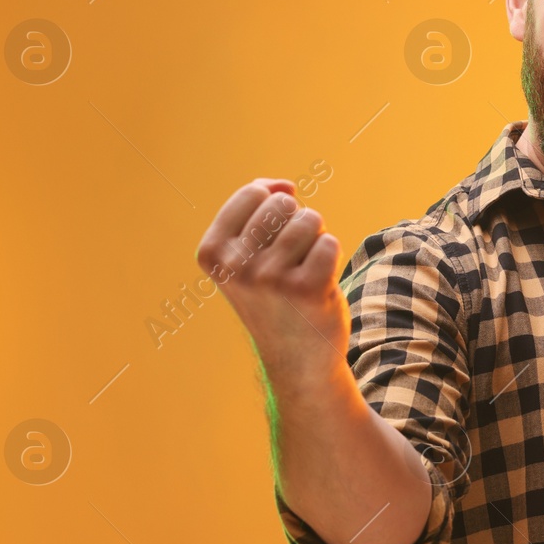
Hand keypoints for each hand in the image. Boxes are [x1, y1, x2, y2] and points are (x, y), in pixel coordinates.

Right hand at [195, 178, 347, 375]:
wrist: (297, 359)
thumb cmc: (274, 296)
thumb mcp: (246, 254)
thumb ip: (257, 208)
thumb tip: (284, 185)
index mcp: (212, 253)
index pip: (253, 193)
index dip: (274, 205)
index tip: (271, 238)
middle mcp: (236, 265)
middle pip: (283, 203)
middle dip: (296, 221)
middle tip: (292, 258)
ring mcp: (270, 277)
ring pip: (310, 219)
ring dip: (315, 239)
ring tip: (304, 270)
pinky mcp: (306, 288)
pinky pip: (329, 243)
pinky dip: (330, 257)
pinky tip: (318, 283)